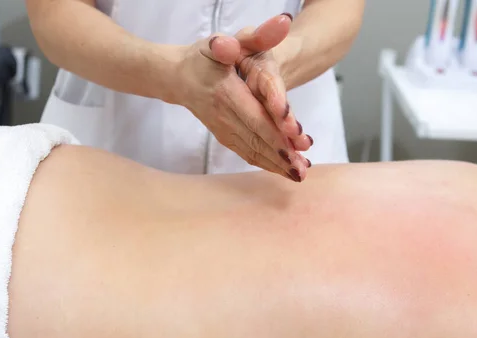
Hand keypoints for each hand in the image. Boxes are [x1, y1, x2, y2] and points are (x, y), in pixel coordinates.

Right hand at [171, 20, 310, 181]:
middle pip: (256, 140)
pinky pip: (246, 153)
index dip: (276, 134)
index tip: (296, 148)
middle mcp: (224, 116)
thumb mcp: (227, 40)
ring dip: (275, 165)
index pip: (255, 117)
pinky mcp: (224, 136)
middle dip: (280, 157)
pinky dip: (264, 163)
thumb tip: (283, 22)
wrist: (175, 77)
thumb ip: (257, 35)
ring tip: (297, 175)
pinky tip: (281, 170)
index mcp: (226, 93)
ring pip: (252, 151)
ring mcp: (222, 129)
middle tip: (302, 171)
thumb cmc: (202, 57)